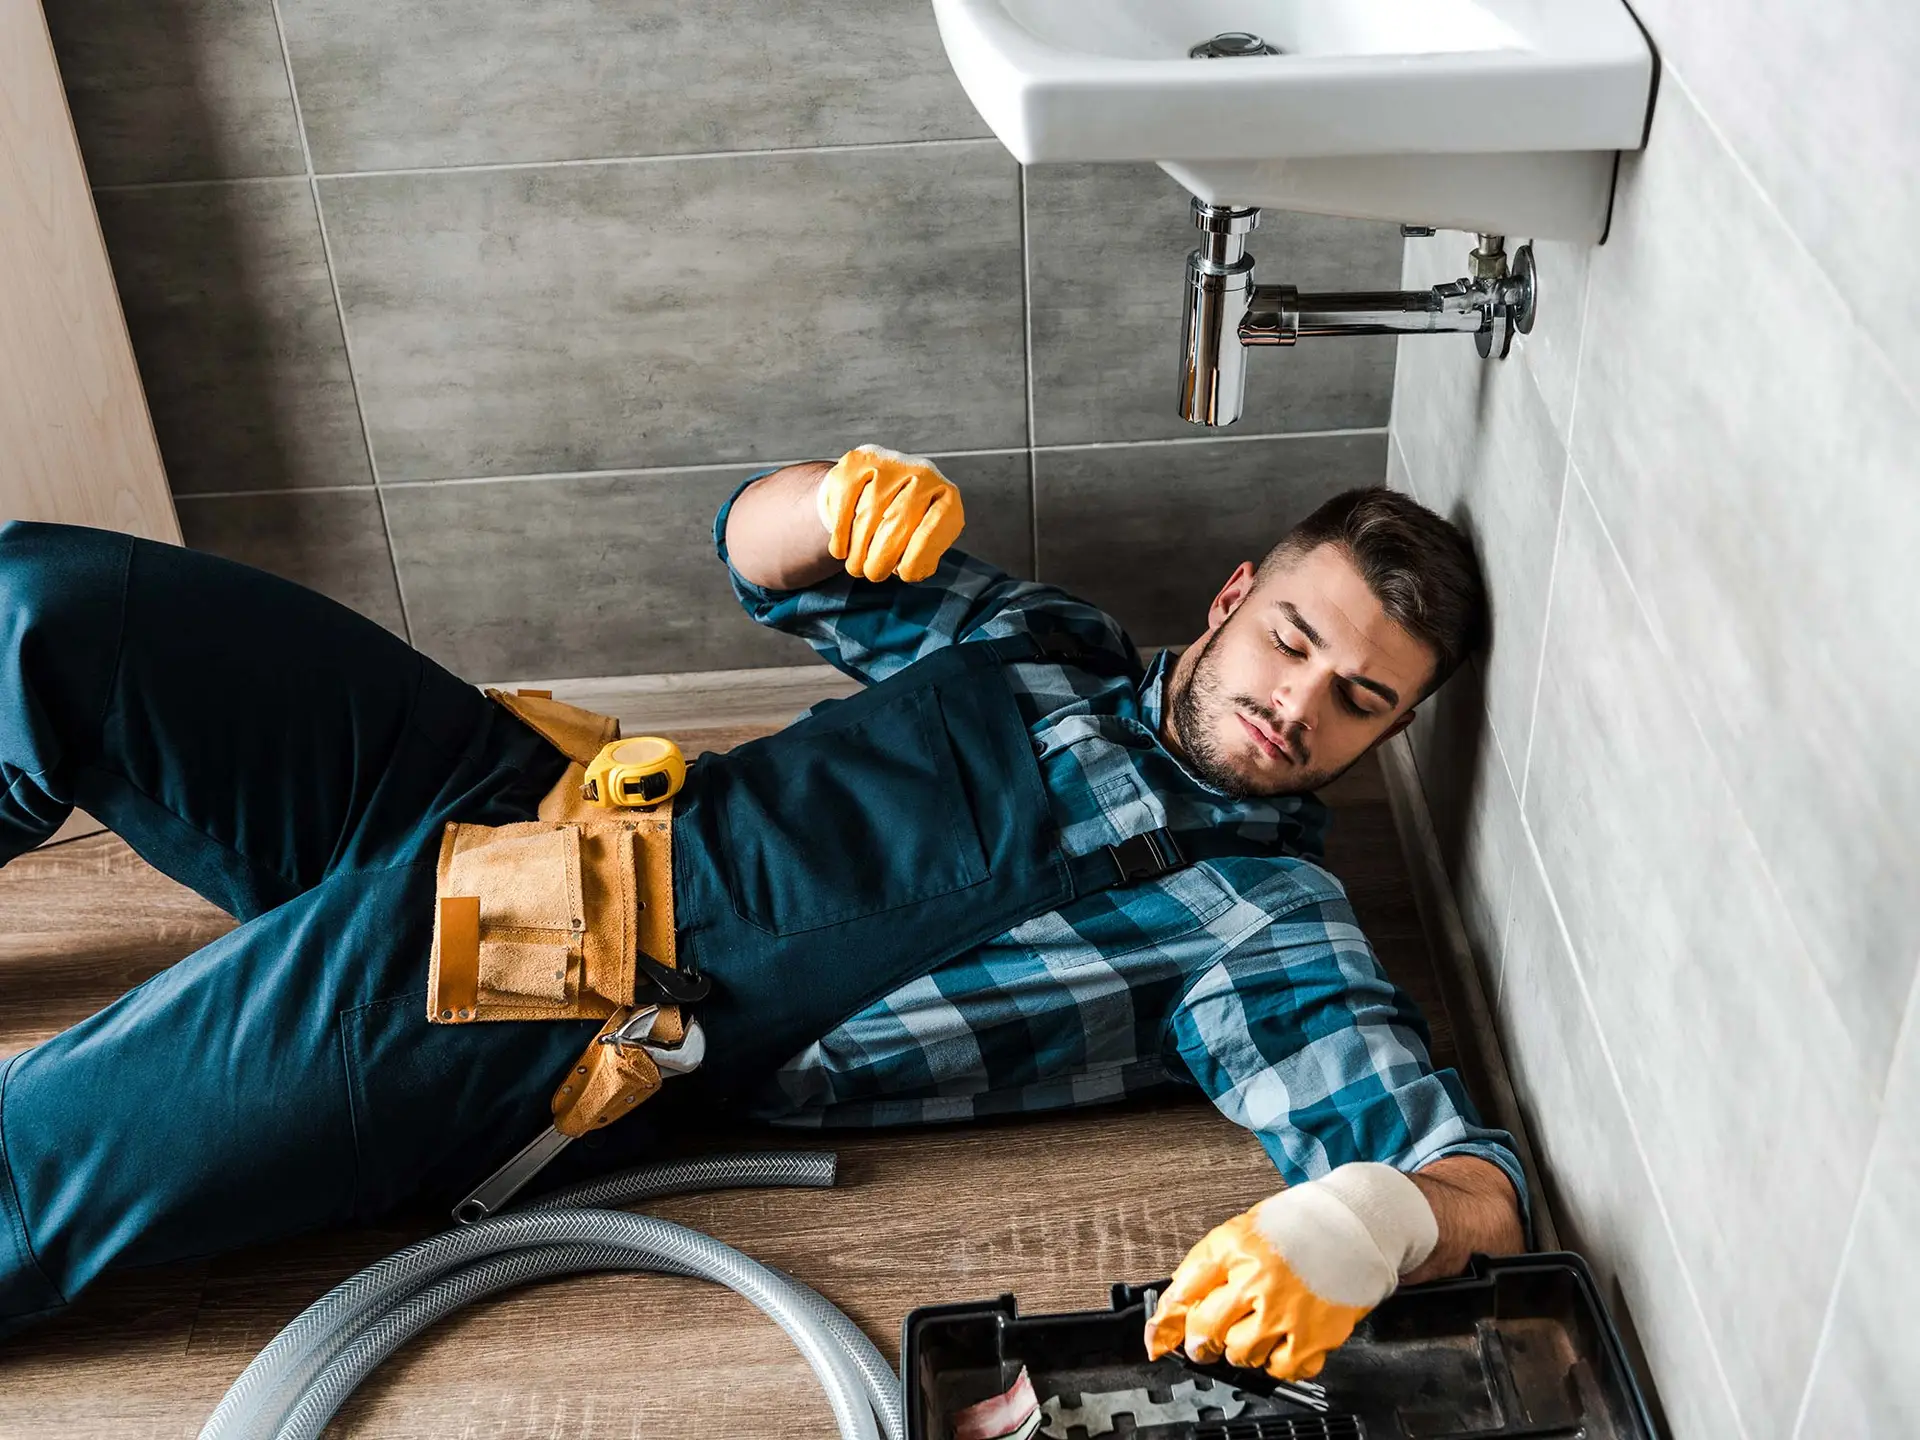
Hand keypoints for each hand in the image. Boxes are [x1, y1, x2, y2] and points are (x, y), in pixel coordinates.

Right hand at [816, 445, 964, 582]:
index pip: (934, 528)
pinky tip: (840, 551)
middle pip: (898, 523)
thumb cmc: (903, 524)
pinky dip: (841, 534)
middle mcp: (922, 473)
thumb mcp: (924, 541)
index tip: (904, 574)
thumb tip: (913, 570)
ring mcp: (889, 463)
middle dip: (882, 558)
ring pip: (868, 516)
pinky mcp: (856, 462)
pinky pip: (845, 504)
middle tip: (873, 575)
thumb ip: (924, 556)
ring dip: (858, 551)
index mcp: (946, 496)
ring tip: (856, 568)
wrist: (873, 487)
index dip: (917, 556)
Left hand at [1144, 1162, 1438, 1381]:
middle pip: (1206, 1330)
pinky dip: (1277, 1363)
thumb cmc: (1299, 1225)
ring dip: (1240, 1350)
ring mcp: (1286, 1309)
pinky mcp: (1315, 1334)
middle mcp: (1257, 1278)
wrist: (1355, 1224)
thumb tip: (1178, 1302)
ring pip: (1241, 1353)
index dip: (1165, 1320)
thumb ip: (1209, 1263)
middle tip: (1206, 1343)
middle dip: (1200, 1342)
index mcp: (1235, 1246)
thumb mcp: (1243, 1229)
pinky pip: (1282, 1369)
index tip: (1157, 1338)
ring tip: (1253, 1333)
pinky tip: (1281, 1343)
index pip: (1184, 1290)